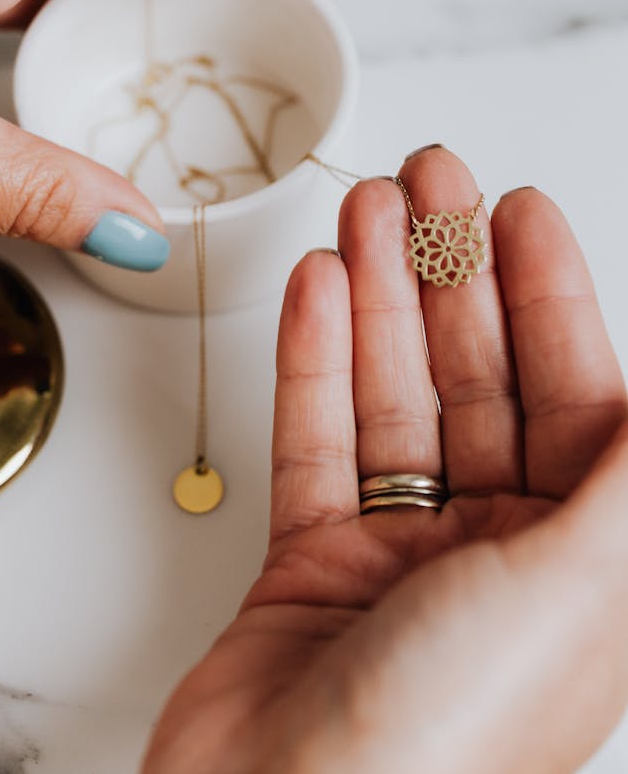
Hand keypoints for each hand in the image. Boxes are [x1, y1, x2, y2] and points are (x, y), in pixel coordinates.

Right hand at [142, 147, 627, 773]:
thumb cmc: (448, 741)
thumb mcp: (582, 586)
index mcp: (582, 563)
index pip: (578, 394)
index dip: (547, 291)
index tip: (514, 208)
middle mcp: (501, 557)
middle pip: (478, 380)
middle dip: (450, 272)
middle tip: (424, 180)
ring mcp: (403, 558)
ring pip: (393, 398)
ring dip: (377, 298)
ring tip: (361, 212)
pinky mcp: (314, 566)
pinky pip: (318, 441)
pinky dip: (315, 361)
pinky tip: (317, 290)